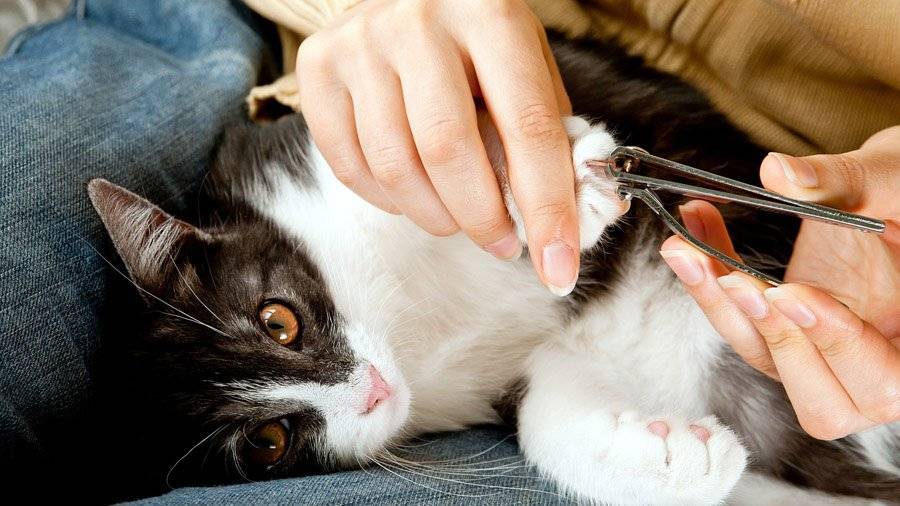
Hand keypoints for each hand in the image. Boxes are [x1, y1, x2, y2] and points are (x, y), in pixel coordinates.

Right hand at [297, 0, 579, 294]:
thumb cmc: (473, 39)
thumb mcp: (525, 63)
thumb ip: (549, 134)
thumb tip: (576, 220)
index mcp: (489, 13)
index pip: (527, 125)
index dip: (546, 206)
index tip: (557, 266)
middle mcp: (418, 21)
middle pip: (448, 150)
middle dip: (482, 218)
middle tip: (500, 242)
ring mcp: (360, 44)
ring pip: (395, 166)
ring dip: (435, 216)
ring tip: (456, 217)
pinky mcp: (318, 69)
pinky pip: (349, 166)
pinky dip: (388, 201)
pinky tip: (413, 194)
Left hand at [660, 126, 899, 439]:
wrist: (887, 192)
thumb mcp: (890, 180)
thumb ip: (845, 183)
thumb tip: (779, 172)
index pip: (883, 381)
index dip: (836, 342)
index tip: (788, 293)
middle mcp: (871, 370)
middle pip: (818, 400)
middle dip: (769, 334)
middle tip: (730, 279)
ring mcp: (822, 358)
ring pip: (765, 358)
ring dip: (719, 305)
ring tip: (686, 247)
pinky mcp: (784, 335)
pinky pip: (742, 325)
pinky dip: (711, 283)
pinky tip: (691, 235)